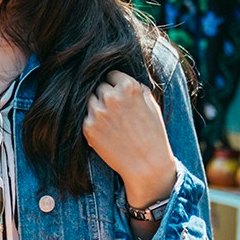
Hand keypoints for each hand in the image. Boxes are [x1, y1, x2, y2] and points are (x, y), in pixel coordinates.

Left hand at [82, 71, 177, 208]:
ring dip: (97, 108)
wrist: (147, 164)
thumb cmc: (153, 133)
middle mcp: (111, 97)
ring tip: (111, 123)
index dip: (115, 85)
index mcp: (128, 87)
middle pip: (99, 87)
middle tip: (116, 112)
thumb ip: (136, 88)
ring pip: (90, 101)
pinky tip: (107, 133)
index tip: (119, 95)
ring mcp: (97, 112)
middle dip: (106, 96)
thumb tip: (120, 79)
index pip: (111, 75)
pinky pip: (86, 118)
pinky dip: (93, 123)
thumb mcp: (151, 104)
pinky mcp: (88, 127)